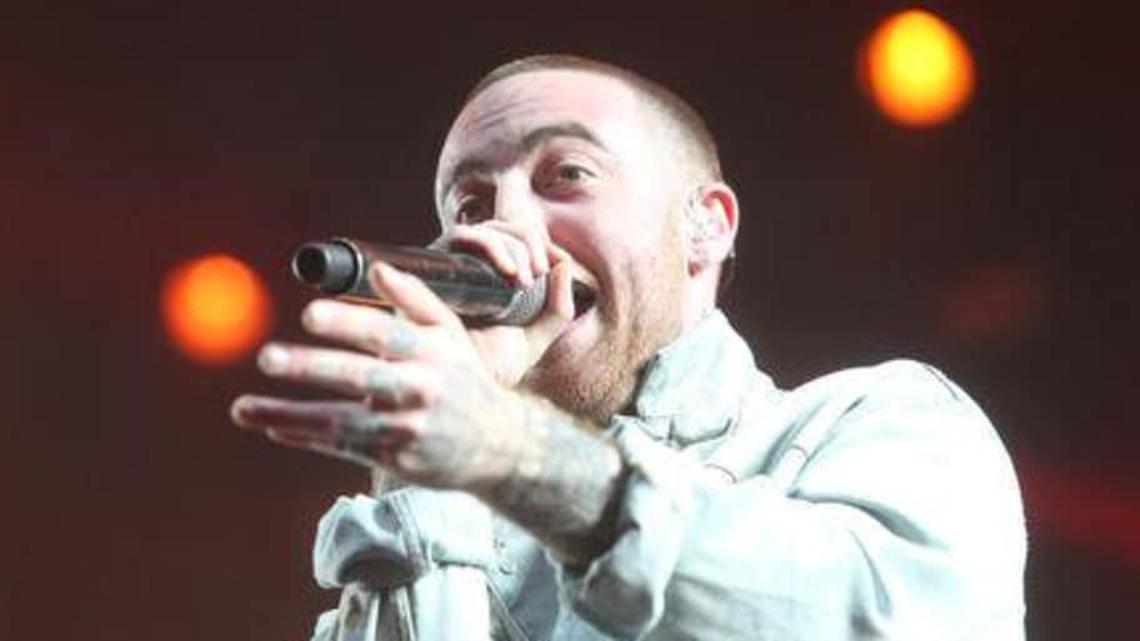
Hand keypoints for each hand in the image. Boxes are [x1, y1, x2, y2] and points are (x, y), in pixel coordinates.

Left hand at [231, 261, 560, 488]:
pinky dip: (305, 436)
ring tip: (242, 408)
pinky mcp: (395, 457)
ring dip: (289, 414)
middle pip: (360, 376)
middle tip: (267, 357)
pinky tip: (270, 425)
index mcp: (431, 350)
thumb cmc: (463, 378)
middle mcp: (420, 387)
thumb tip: (378, 270)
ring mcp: (406, 427)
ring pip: (340, 420)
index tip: (309, 315)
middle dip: (312, 366)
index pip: (386, 333)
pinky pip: (342, 446)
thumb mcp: (450, 334)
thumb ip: (416, 299)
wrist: (497, 444)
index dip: (347, 324)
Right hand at [433, 219, 575, 386]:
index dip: (540, 246)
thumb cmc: (493, 365)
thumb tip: (564, 263)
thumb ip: (559, 308)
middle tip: (538, 274)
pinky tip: (508, 270)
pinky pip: (463, 235)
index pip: (520, 242)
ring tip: (524, 280)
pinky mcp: (436, 264)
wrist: (459, 382)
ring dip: (515, 246)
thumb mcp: (536, 338)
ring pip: (490, 229)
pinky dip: (491, 244)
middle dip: (530, 245)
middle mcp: (475, 266)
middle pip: (507, 228)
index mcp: (497, 279)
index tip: (550, 270)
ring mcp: (455, 263)